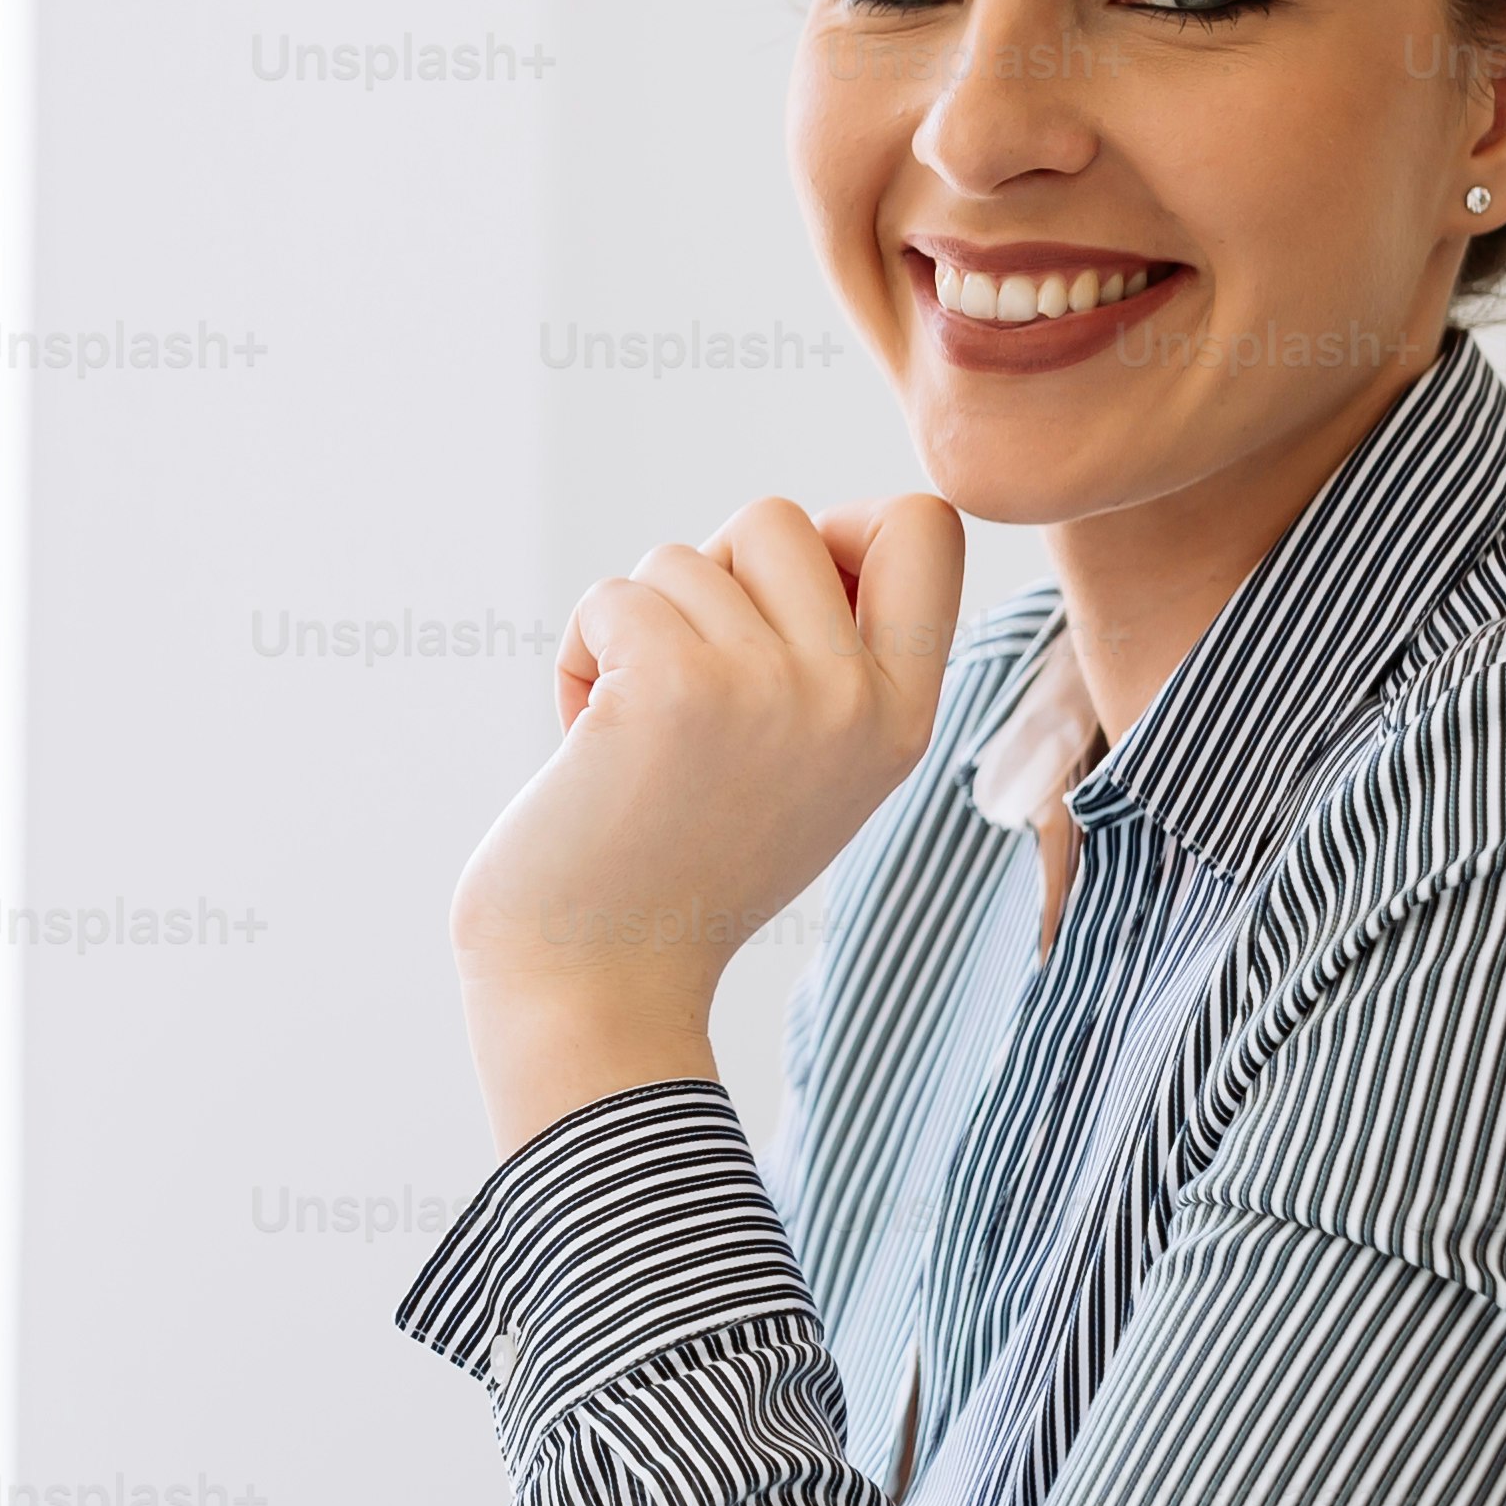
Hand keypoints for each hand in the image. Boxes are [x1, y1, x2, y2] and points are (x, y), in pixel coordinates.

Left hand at [447, 494, 966, 1145]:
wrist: (598, 984)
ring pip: (683, 556)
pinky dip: (579, 658)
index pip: (927, 523)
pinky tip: (586, 742)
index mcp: (906, 718)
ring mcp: (772, 688)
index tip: (776, 612)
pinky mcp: (674, 685)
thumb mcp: (807, 763)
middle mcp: (856, 699)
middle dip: (707, 585)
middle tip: (681, 691)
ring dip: (634, 632)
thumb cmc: (681, 867)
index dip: (841, 530)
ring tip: (631, 735)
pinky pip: (612, 595)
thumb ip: (830, 658)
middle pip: (777, 521)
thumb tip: (801, 536)